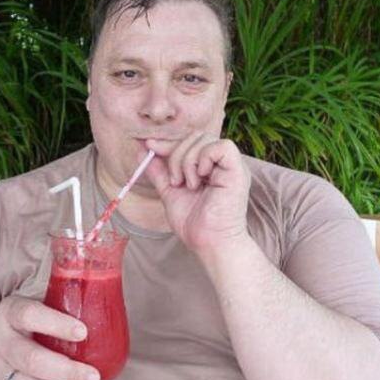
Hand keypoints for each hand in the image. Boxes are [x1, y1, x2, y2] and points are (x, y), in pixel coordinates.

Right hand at [0, 295, 100, 379]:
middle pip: (31, 360)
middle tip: (93, 376)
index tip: (83, 332)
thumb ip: (56, 299)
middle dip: (66, 371)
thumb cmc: (16, 325)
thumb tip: (98, 290)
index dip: (56, 324)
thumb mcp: (26, 305)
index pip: (29, 315)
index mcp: (8, 313)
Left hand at [144, 132, 250, 252]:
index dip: (167, 142)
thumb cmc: (194, 223)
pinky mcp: (238, 170)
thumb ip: (158, 171)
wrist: (209, 243)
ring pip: (204, 139)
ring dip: (187, 162)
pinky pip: (222, 147)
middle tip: (176, 181)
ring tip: (189, 185)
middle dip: (176, 155)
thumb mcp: (169, 192)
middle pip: (195, 136)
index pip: (187, 140)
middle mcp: (221, 163)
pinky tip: (201, 178)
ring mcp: (231, 165)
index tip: (148, 146)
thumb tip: (141, 150)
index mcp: (208, 166)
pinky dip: (205, 159)